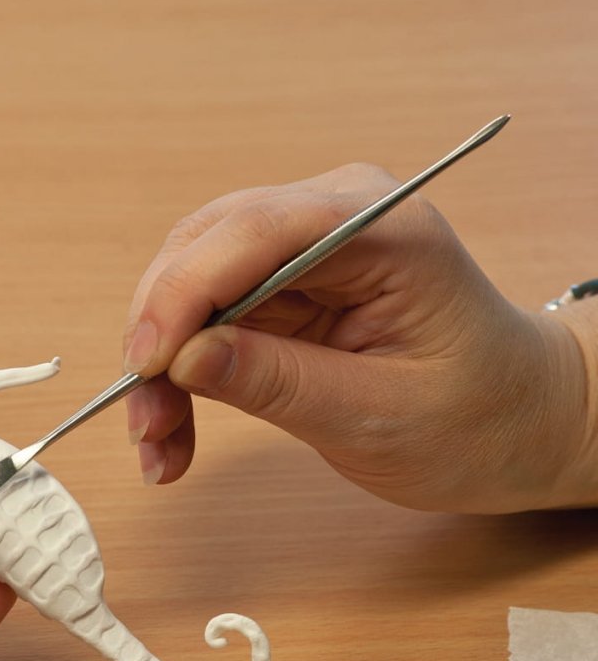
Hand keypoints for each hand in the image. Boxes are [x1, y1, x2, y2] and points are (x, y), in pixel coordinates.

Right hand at [122, 163, 596, 512]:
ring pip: (190, 286)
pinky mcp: (281, 288)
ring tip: (157, 443)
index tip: (148, 365)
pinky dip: (180, 375)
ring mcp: (301, 250)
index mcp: (381, 228)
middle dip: (160, 335)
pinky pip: (205, 319)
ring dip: (161, 363)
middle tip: (144, 419)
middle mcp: (331, 217)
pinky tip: (173, 432)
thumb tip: (184, 358)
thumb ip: (282, 382)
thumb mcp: (384, 416)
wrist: (518, 422)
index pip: (256, 231)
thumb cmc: (480, 418)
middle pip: (205, 250)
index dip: (185, 293)